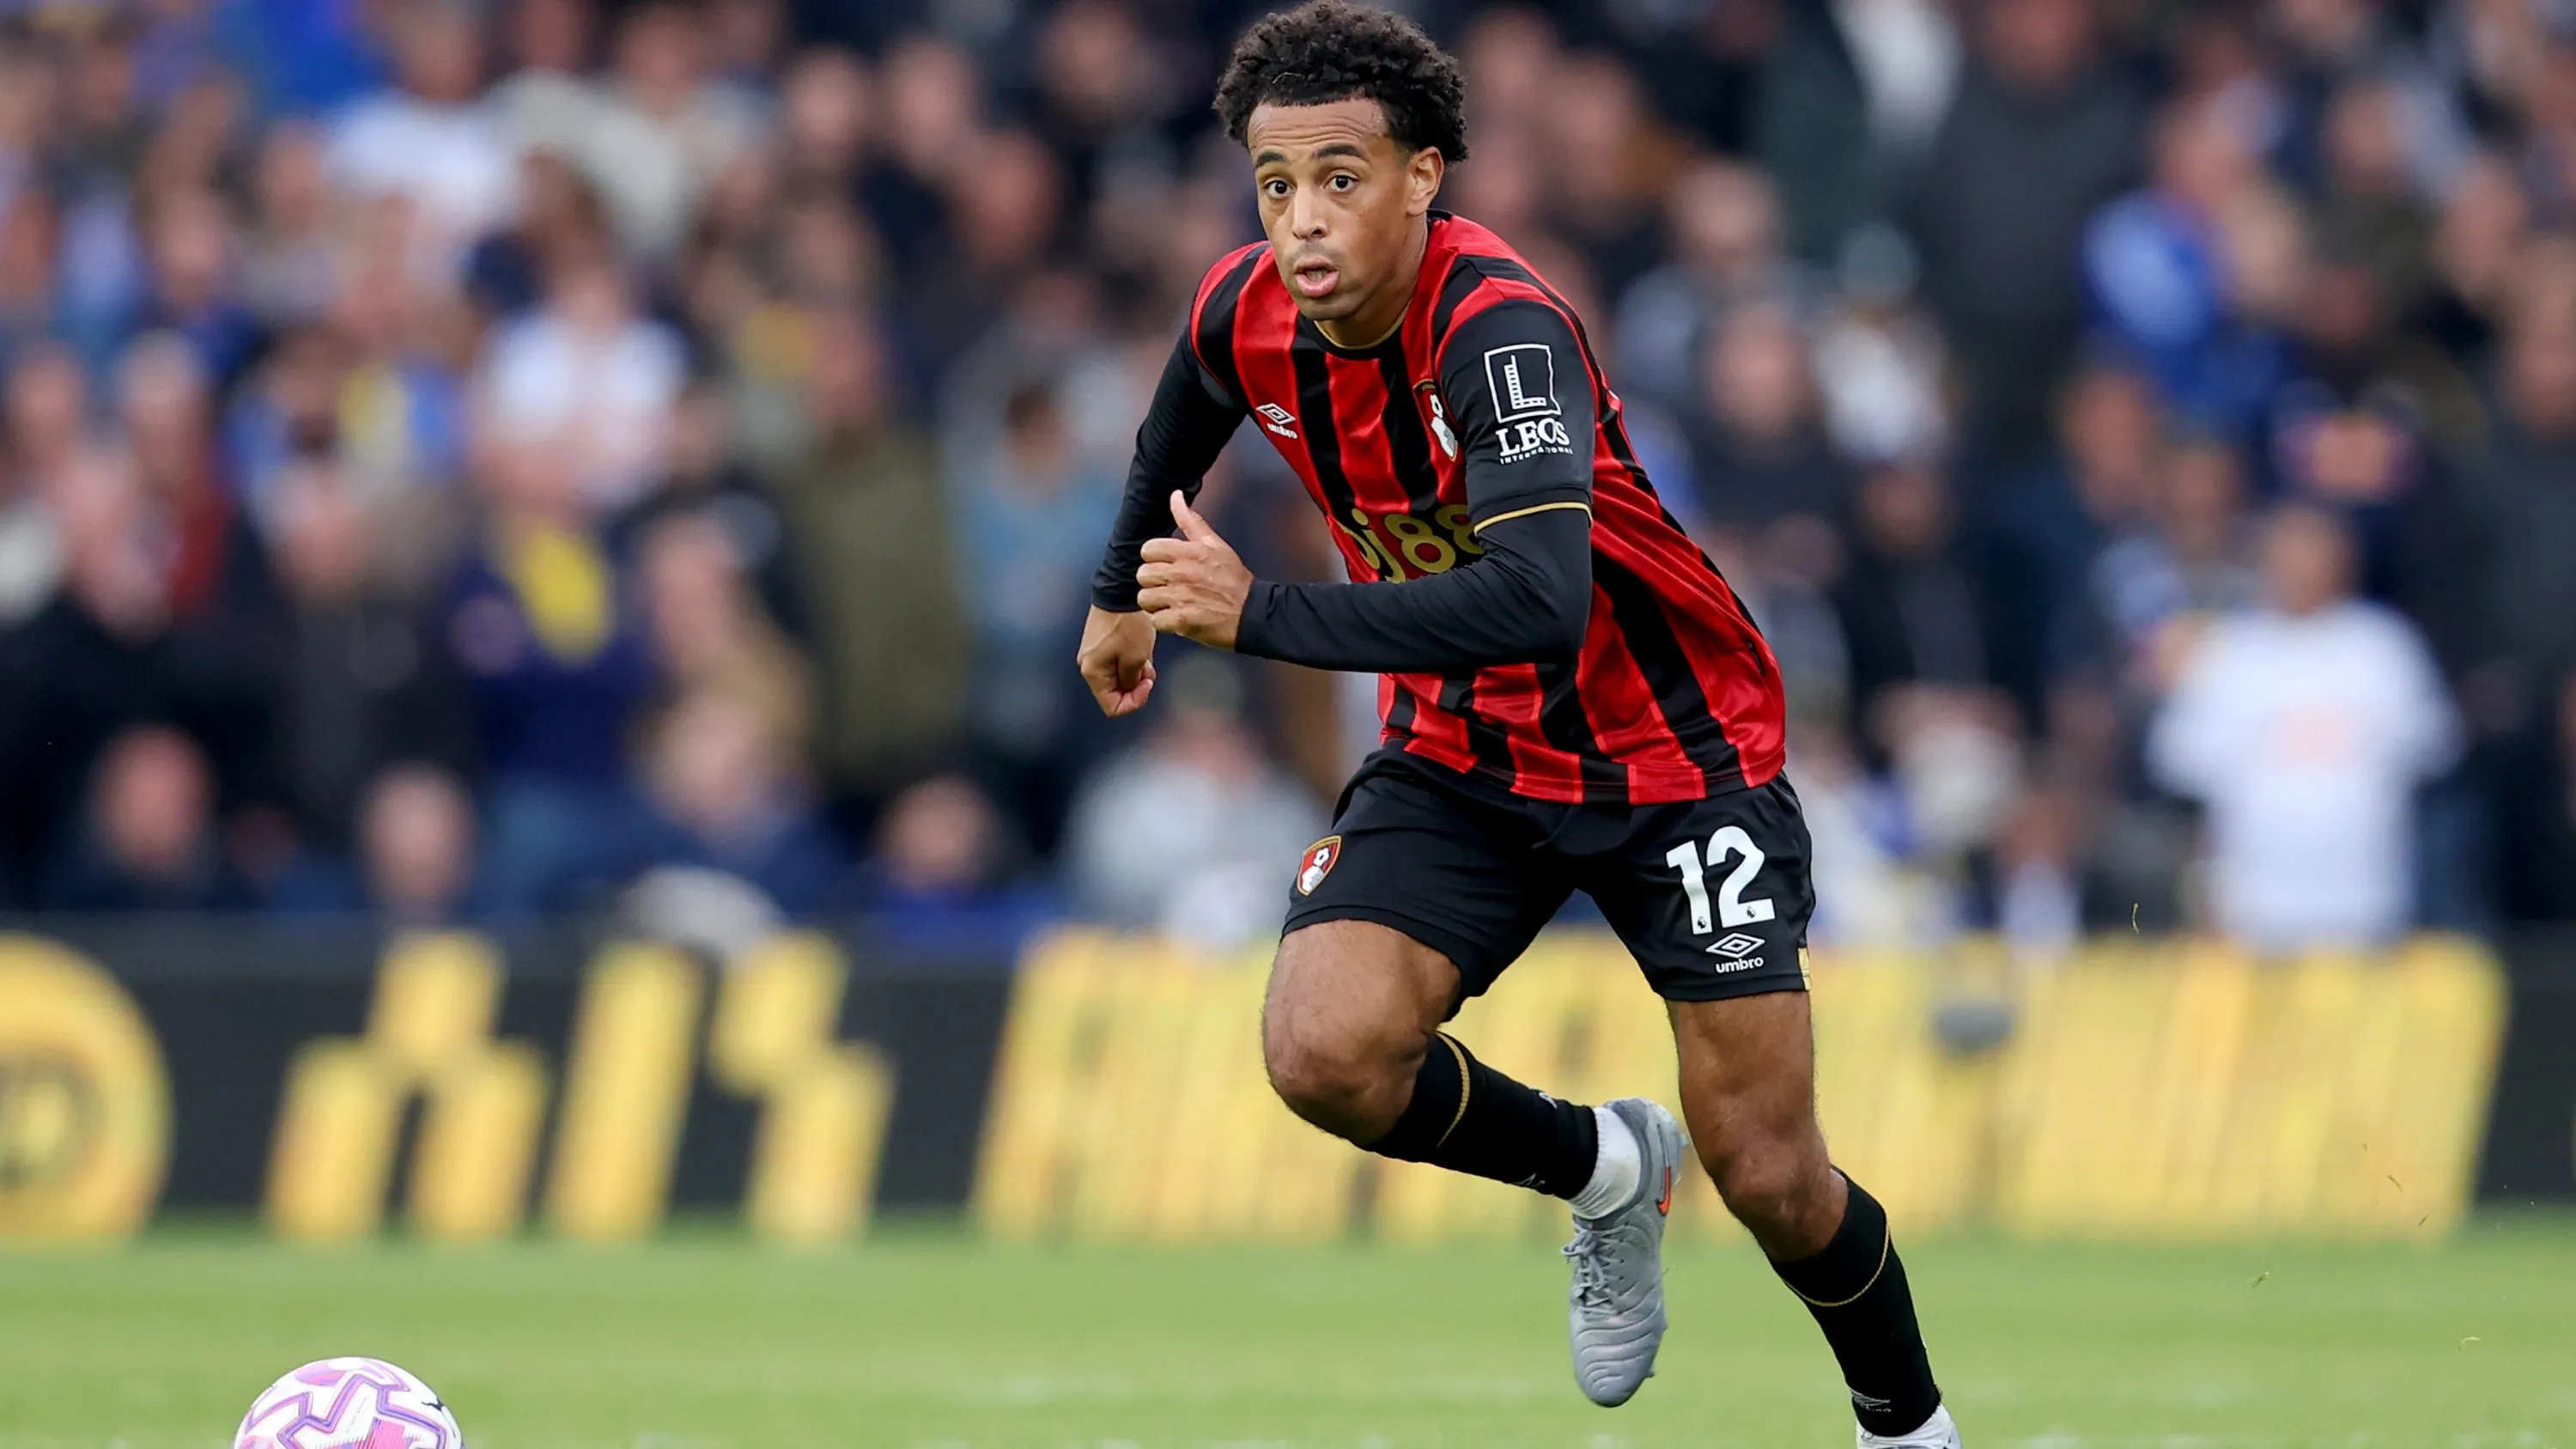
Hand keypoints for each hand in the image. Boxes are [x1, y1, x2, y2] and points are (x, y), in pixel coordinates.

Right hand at [1078, 605, 1158, 716]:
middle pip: (1114, 692)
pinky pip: (1116, 662)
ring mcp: (1093, 653)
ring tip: (1146, 656)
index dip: (1134, 702)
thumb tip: (1129, 686)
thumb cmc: (1128, 624)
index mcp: (1093, 672)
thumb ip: (1132, 681)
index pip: (1112, 707)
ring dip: (1134, 673)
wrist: (1121, 591)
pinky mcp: (1100, 643)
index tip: (1147, 684)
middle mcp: (1088, 665)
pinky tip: (1140, 649)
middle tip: (1149, 670)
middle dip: (1135, 686)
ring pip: (1117, 677)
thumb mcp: (1136, 657)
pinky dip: (1130, 661)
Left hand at [1136, 491, 1251, 649]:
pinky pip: (1155, 621)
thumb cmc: (1234, 579)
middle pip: (1142, 575)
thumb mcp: (1215, 544)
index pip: (1148, 549)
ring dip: (1156, 604)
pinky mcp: (1181, 621)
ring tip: (1173, 603)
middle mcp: (1181, 573)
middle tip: (1169, 587)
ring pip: (1145, 599)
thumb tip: (1175, 495)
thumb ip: (1191, 521)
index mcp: (1187, 552)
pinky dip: (1165, 623)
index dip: (1155, 559)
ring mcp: (1180, 597)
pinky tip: (1177, 618)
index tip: (1167, 566)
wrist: (1252, 613)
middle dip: (1153, 582)